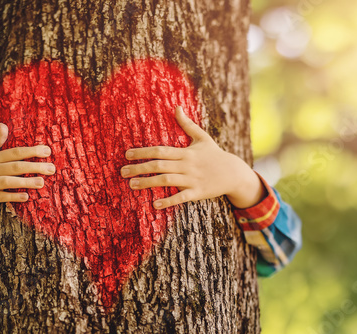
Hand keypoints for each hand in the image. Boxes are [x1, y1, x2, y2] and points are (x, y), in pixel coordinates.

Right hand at [0, 123, 55, 202]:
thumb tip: (4, 126)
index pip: (14, 152)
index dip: (31, 151)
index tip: (47, 151)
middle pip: (15, 167)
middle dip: (34, 167)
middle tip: (52, 168)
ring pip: (8, 182)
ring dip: (26, 182)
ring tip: (42, 182)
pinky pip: (0, 197)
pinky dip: (12, 197)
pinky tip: (26, 197)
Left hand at [121, 106, 264, 209]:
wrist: (234, 173)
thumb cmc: (215, 154)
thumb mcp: (202, 138)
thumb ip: (187, 124)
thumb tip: (176, 107)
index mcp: (186, 152)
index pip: (160, 150)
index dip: (143, 152)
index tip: (127, 154)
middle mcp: (187, 165)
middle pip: (159, 165)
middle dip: (139, 168)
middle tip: (122, 172)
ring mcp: (192, 179)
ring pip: (166, 181)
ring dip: (148, 183)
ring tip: (132, 185)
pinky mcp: (198, 192)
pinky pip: (181, 197)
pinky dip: (168, 201)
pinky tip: (154, 204)